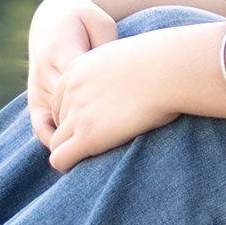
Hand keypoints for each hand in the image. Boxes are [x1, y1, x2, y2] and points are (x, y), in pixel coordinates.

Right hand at [27, 0, 120, 147]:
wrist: (52, 18)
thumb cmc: (85, 21)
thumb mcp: (100, 23)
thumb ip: (107, 45)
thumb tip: (118, 70)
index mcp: (62, 49)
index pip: (82, 86)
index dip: (104, 106)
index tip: (131, 116)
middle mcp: (45, 71)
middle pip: (70, 107)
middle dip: (95, 125)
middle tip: (125, 140)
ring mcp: (37, 87)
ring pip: (58, 120)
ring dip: (78, 136)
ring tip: (104, 153)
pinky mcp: (34, 99)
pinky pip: (41, 127)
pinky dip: (57, 141)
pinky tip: (77, 151)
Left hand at [44, 25, 213, 172]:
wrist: (168, 70)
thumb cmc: (163, 62)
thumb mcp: (129, 57)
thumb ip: (118, 69)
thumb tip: (133, 79)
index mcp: (77, 68)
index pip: (61, 99)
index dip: (77, 114)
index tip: (99, 122)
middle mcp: (70, 90)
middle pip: (59, 120)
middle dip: (74, 132)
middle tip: (102, 141)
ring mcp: (76, 113)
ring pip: (57, 142)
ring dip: (72, 150)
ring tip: (96, 157)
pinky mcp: (87, 135)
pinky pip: (60, 158)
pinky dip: (69, 165)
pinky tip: (86, 166)